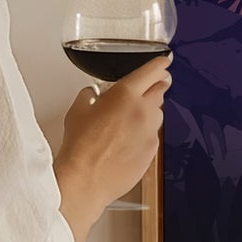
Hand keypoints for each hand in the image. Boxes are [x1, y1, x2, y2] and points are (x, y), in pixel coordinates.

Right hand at [54, 54, 171, 241]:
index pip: (151, 71)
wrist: (86, 179)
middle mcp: (143, 110)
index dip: (159, 64)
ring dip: (149, 112)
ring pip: (158, 114)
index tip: (164, 62)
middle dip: (157, 86)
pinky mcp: (152, 151)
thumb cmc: (80, 146)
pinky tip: (128, 141)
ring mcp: (150, 132)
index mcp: (125, 94)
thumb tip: (92, 94)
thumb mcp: (77, 110)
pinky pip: (153, 136)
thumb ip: (89, 96)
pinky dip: (145, 134)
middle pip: (160, 90)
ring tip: (130, 120)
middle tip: (151, 86)